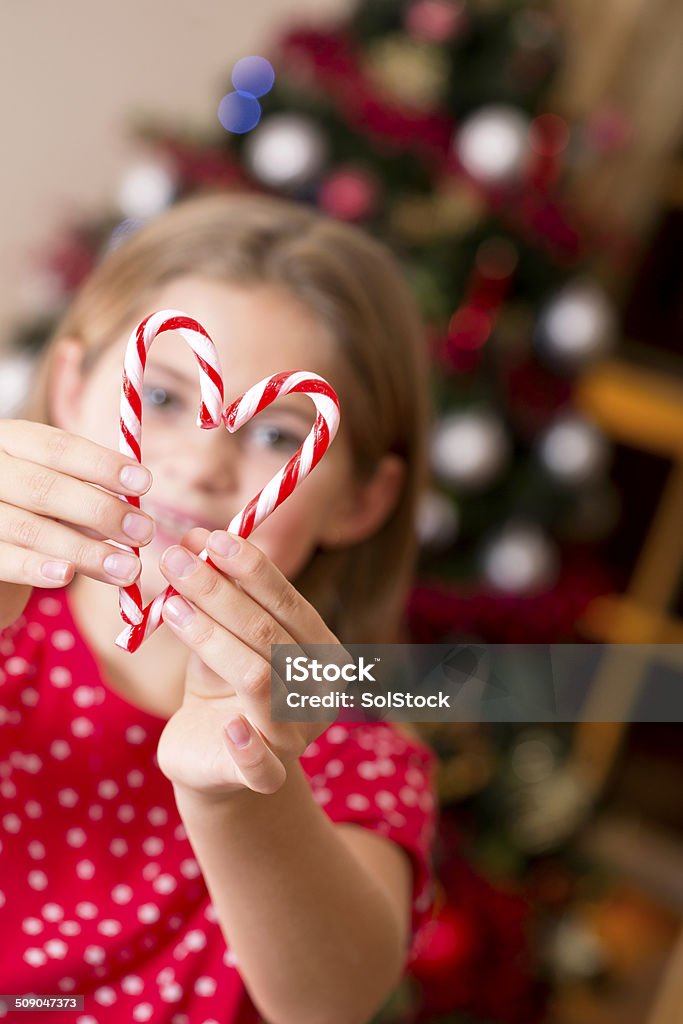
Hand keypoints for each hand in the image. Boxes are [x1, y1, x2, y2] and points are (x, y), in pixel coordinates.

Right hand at [0, 419, 155, 622]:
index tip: (144, 482)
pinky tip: (68, 575)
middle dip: (101, 511)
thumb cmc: (31, 508)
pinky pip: (3, 559)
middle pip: (44, 488)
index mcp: (11, 441)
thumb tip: (133, 515)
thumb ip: (87, 494)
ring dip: (85, 551)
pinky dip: (36, 568)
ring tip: (127, 568)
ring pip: (29, 529)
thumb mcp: (55, 489)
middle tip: (144, 532)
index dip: (102, 465)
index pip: (57, 447)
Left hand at [155, 527, 345, 802]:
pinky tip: (228, 725)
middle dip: (219, 592)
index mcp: (322, 652)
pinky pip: (262, 766)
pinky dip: (248, 747)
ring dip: (212, 639)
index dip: (251, 568)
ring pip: (258, 679)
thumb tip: (195, 540)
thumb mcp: (222, 635)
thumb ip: (219, 596)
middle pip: (268, 634)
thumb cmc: (222, 684)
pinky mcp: (265, 779)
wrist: (211, 756)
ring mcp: (296, 736)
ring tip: (170, 606)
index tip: (209, 538)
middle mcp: (318, 692)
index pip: (289, 602)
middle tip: (175, 560)